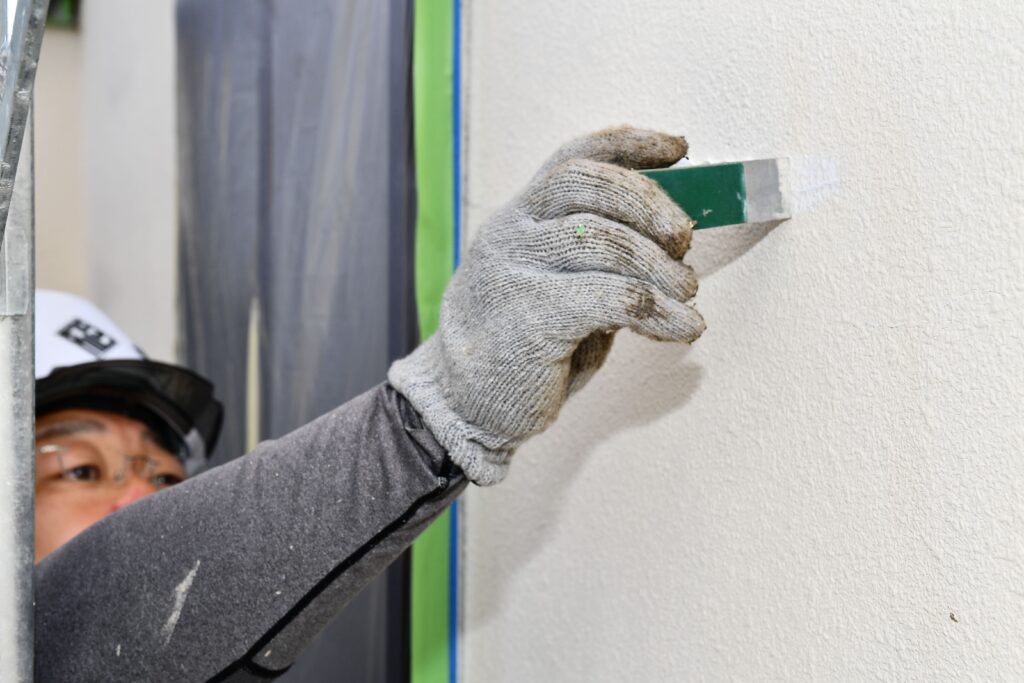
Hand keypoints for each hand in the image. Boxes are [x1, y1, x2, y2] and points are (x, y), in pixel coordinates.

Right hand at [388, 126, 703, 483]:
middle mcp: (511, 233)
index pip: (573, 157)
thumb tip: (671, 238)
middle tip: (684, 240)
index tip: (678, 148)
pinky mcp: (532, 319)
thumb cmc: (522, 341)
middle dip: (651, 204)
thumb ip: (595, 255)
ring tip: (686, 293)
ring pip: (608, 243)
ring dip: (663, 268)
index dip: (630, 145)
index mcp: (518, 216)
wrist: (464, 402)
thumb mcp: (554, 282)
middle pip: (589, 185)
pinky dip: (661, 312)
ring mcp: (515, 273)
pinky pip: (614, 299)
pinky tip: (683, 327)